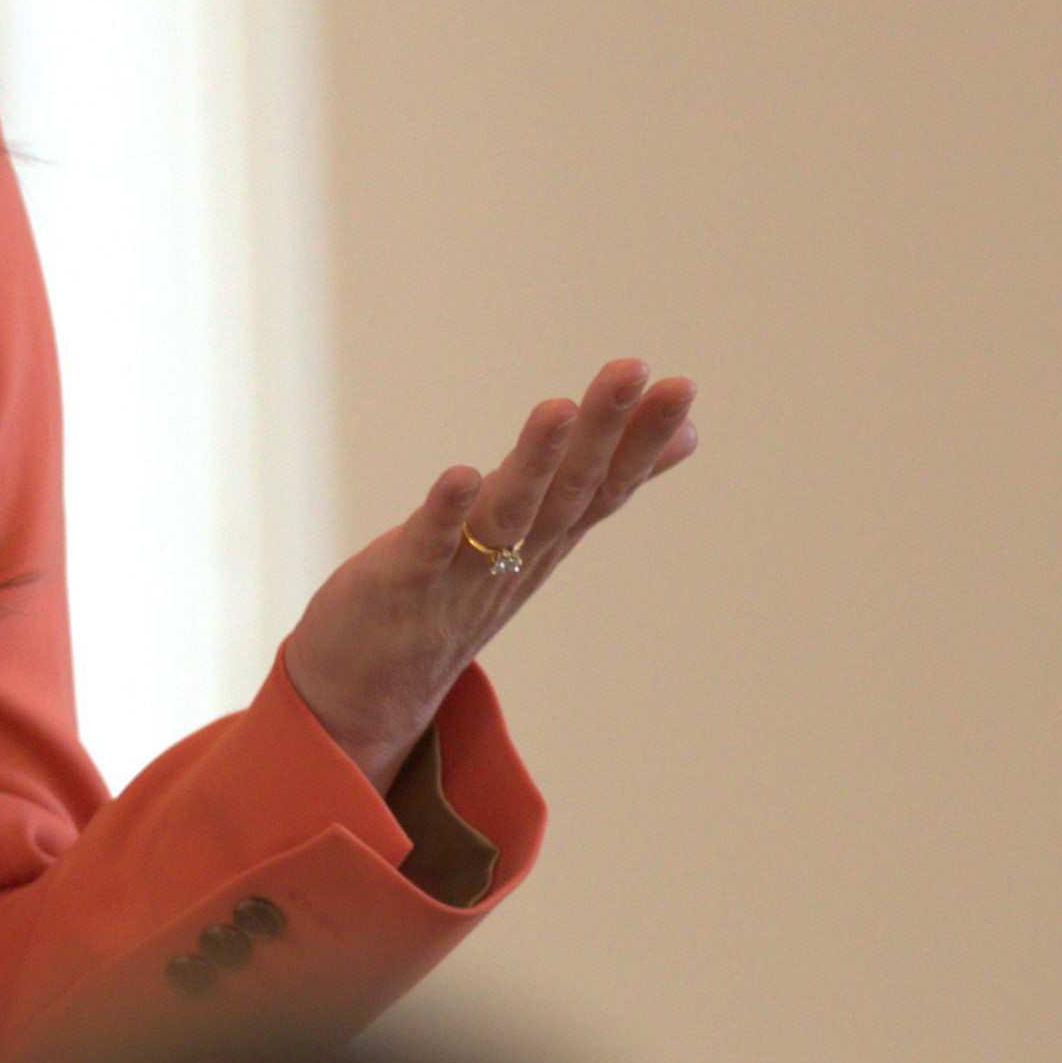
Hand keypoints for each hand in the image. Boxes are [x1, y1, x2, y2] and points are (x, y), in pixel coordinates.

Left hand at [278, 360, 697, 792]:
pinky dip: (446, 511)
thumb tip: (690, 437)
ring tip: (558, 405)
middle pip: (570, 490)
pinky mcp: (404, 583)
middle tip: (636, 370)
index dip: (643, 438)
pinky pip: (430, 545)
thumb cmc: (455, 599)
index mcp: (547, 539)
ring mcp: (463, 572)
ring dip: (535, 460)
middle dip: (605, 430)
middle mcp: (517, 555)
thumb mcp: (538, 538)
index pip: (607, 484)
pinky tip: (460, 473)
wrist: (371, 692)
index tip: (682, 385)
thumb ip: (598, 486)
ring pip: (510, 512)